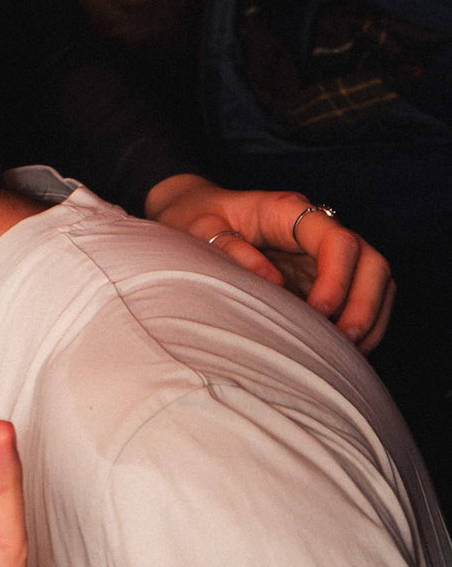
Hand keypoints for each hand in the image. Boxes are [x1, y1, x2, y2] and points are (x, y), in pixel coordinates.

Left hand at [145, 173, 393, 349]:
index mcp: (288, 212)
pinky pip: (359, 300)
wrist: (191, 214)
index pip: (338, 241)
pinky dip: (360, 326)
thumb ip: (231, 250)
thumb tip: (272, 281)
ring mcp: (323, 256)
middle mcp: (316, 231)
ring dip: (369, 320)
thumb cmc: (195, 219)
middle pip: (371, 262)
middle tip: (346, 342)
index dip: (337, 279)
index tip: (316, 313)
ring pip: (375, 282)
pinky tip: (342, 353)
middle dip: (366, 305)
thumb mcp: (199, 229)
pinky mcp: (322, 278)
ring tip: (347, 355)